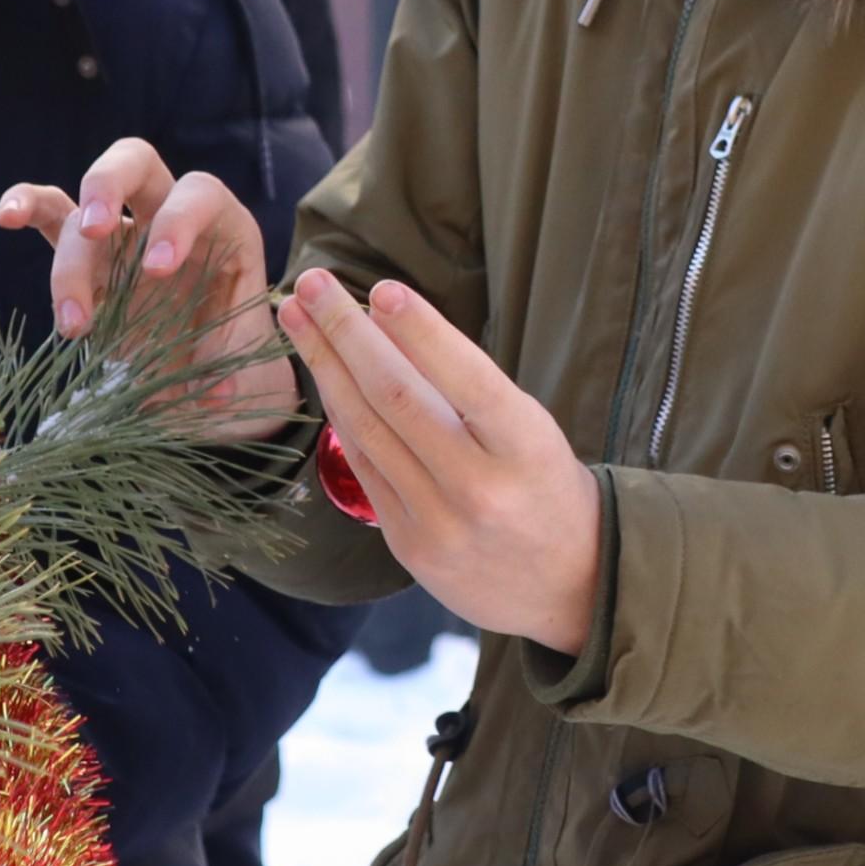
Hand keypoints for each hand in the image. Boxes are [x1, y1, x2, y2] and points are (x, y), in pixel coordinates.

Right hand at [0, 139, 296, 441]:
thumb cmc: (227, 356)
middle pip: (136, 163)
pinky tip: (6, 217)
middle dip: (109, 186)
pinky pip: (49, 215)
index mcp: (222, 227)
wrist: (206, 375)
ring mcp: (123, 232)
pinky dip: (25, 208)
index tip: (158, 269)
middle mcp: (169, 215)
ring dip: (70, 248)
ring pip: (82, 202)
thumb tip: (216, 396)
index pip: (199, 195)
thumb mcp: (241, 363)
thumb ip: (230, 369)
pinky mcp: (86, 255)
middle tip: (97, 229)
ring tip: (73, 319)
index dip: (177, 221)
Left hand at [278, 268, 602, 657]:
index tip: (381, 288)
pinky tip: (322, 372)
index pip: (468, 380)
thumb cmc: (546, 485)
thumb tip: (390, 324)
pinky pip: (363, 464)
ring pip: (367, 427)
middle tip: (312, 282)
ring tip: (297, 315)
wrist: (566, 583)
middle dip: (346, 333)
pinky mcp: (407, 543)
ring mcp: (437, 521)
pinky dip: (339, 411)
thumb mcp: (532, 431)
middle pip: (398, 397)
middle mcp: (480, 487)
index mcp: (525, 449)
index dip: (422, 332)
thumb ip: (470, 390)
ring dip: (325, 364)